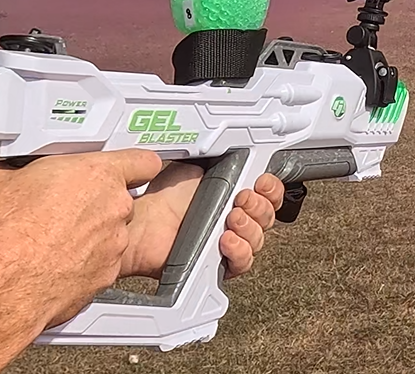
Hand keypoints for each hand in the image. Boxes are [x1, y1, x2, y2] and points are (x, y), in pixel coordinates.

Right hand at [0, 150, 163, 327]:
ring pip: (110, 235)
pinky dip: (81, 265)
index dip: (132, 166)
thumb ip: (13, 170)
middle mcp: (113, 209)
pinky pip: (99, 265)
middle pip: (120, 200)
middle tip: (60, 207)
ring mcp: (113, 247)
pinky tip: (50, 266)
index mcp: (96, 174)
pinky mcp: (104, 279)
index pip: (142, 162)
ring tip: (49, 242)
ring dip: (87, 236)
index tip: (121, 169)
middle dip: (94, 202)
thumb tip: (5, 174)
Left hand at [121, 166, 285, 280]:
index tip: (263, 182)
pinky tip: (226, 239)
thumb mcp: (196, 168)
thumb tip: (239, 150)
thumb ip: (223, 162)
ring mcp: (226, 243)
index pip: (267, 195)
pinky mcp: (217, 264)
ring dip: (250, 227)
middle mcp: (232, 220)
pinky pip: (242, 262)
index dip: (271, 189)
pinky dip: (240, 251)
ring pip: (257, 239)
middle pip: (267, 217)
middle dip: (260, 206)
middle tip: (243, 197)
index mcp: (232, 195)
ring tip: (231, 218)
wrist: (143, 222)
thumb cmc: (161, 197)